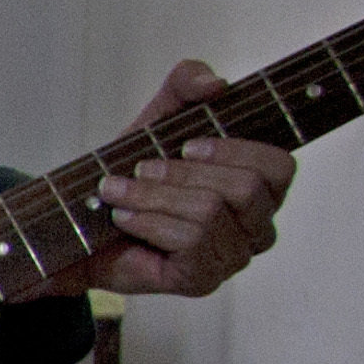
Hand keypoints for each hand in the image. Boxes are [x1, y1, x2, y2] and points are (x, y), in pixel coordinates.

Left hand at [43, 60, 292, 299]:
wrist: (84, 221)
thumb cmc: (134, 169)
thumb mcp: (159, 116)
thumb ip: (187, 83)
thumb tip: (216, 84)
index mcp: (260, 186)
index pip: (280, 167)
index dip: (236, 151)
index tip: (187, 145)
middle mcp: (258, 224)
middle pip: (246, 189)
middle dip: (183, 173)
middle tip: (142, 168)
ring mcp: (234, 256)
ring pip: (211, 214)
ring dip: (155, 197)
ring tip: (120, 193)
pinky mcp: (204, 280)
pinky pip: (193, 242)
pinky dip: (151, 222)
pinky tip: (126, 218)